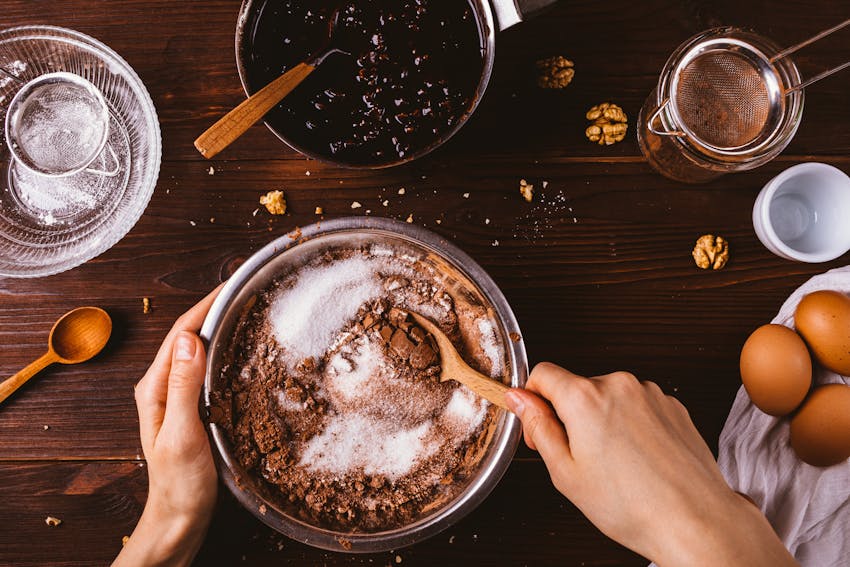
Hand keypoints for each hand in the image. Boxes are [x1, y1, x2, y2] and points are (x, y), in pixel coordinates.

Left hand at [114, 286, 221, 566]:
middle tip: (247, 290)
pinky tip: (244, 349)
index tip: (232, 284)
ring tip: (248, 310)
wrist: (179, 518)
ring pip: (199, 350)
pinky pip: (208, 368)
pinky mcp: (192, 407)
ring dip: (220, 327)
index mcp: (155, 388)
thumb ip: (183, 386)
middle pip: (190, 336)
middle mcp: (163, 386)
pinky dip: (225, 351)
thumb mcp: (182, 433)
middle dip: (215, 308)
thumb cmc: (179, 483)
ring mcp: (177, 396)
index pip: (181, 333)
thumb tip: (192, 339)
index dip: (206, 304)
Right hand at [505, 363, 796, 566]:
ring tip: (616, 465)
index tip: (539, 424)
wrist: (695, 520)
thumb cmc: (632, 505)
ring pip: (608, 397)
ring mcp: (650, 392)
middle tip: (579, 459)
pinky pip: (638, 406)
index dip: (533, 400)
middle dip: (570, 416)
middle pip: (577, 387)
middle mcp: (618, 384)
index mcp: (585, 397)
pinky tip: (638, 460)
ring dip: (603, 420)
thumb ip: (538, 427)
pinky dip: (631, 425)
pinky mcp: (672, 405)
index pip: (542, 373)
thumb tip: (519, 399)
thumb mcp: (565, 472)